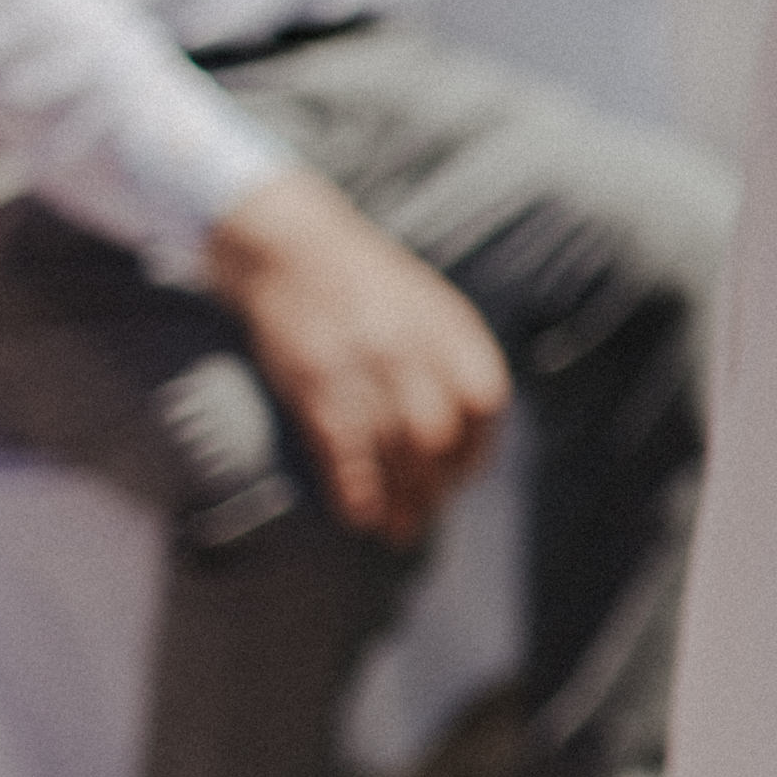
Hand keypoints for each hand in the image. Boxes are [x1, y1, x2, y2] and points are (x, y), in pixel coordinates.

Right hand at [203, 171, 509, 545]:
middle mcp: (412, 347)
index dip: (479, 448)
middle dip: (439, 487)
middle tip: (427, 515)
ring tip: (400, 532)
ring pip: (397, 452)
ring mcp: (363, 366)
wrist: (291, 245)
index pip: (485, 402)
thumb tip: (472, 422)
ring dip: (402, 502)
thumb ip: (452, 355)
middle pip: (442, 437)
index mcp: (448, 326)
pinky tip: (360, 516)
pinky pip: (344, 450)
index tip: (464, 475)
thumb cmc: (365, 282)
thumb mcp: (427, 304)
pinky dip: (357, 490)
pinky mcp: (315, 382)